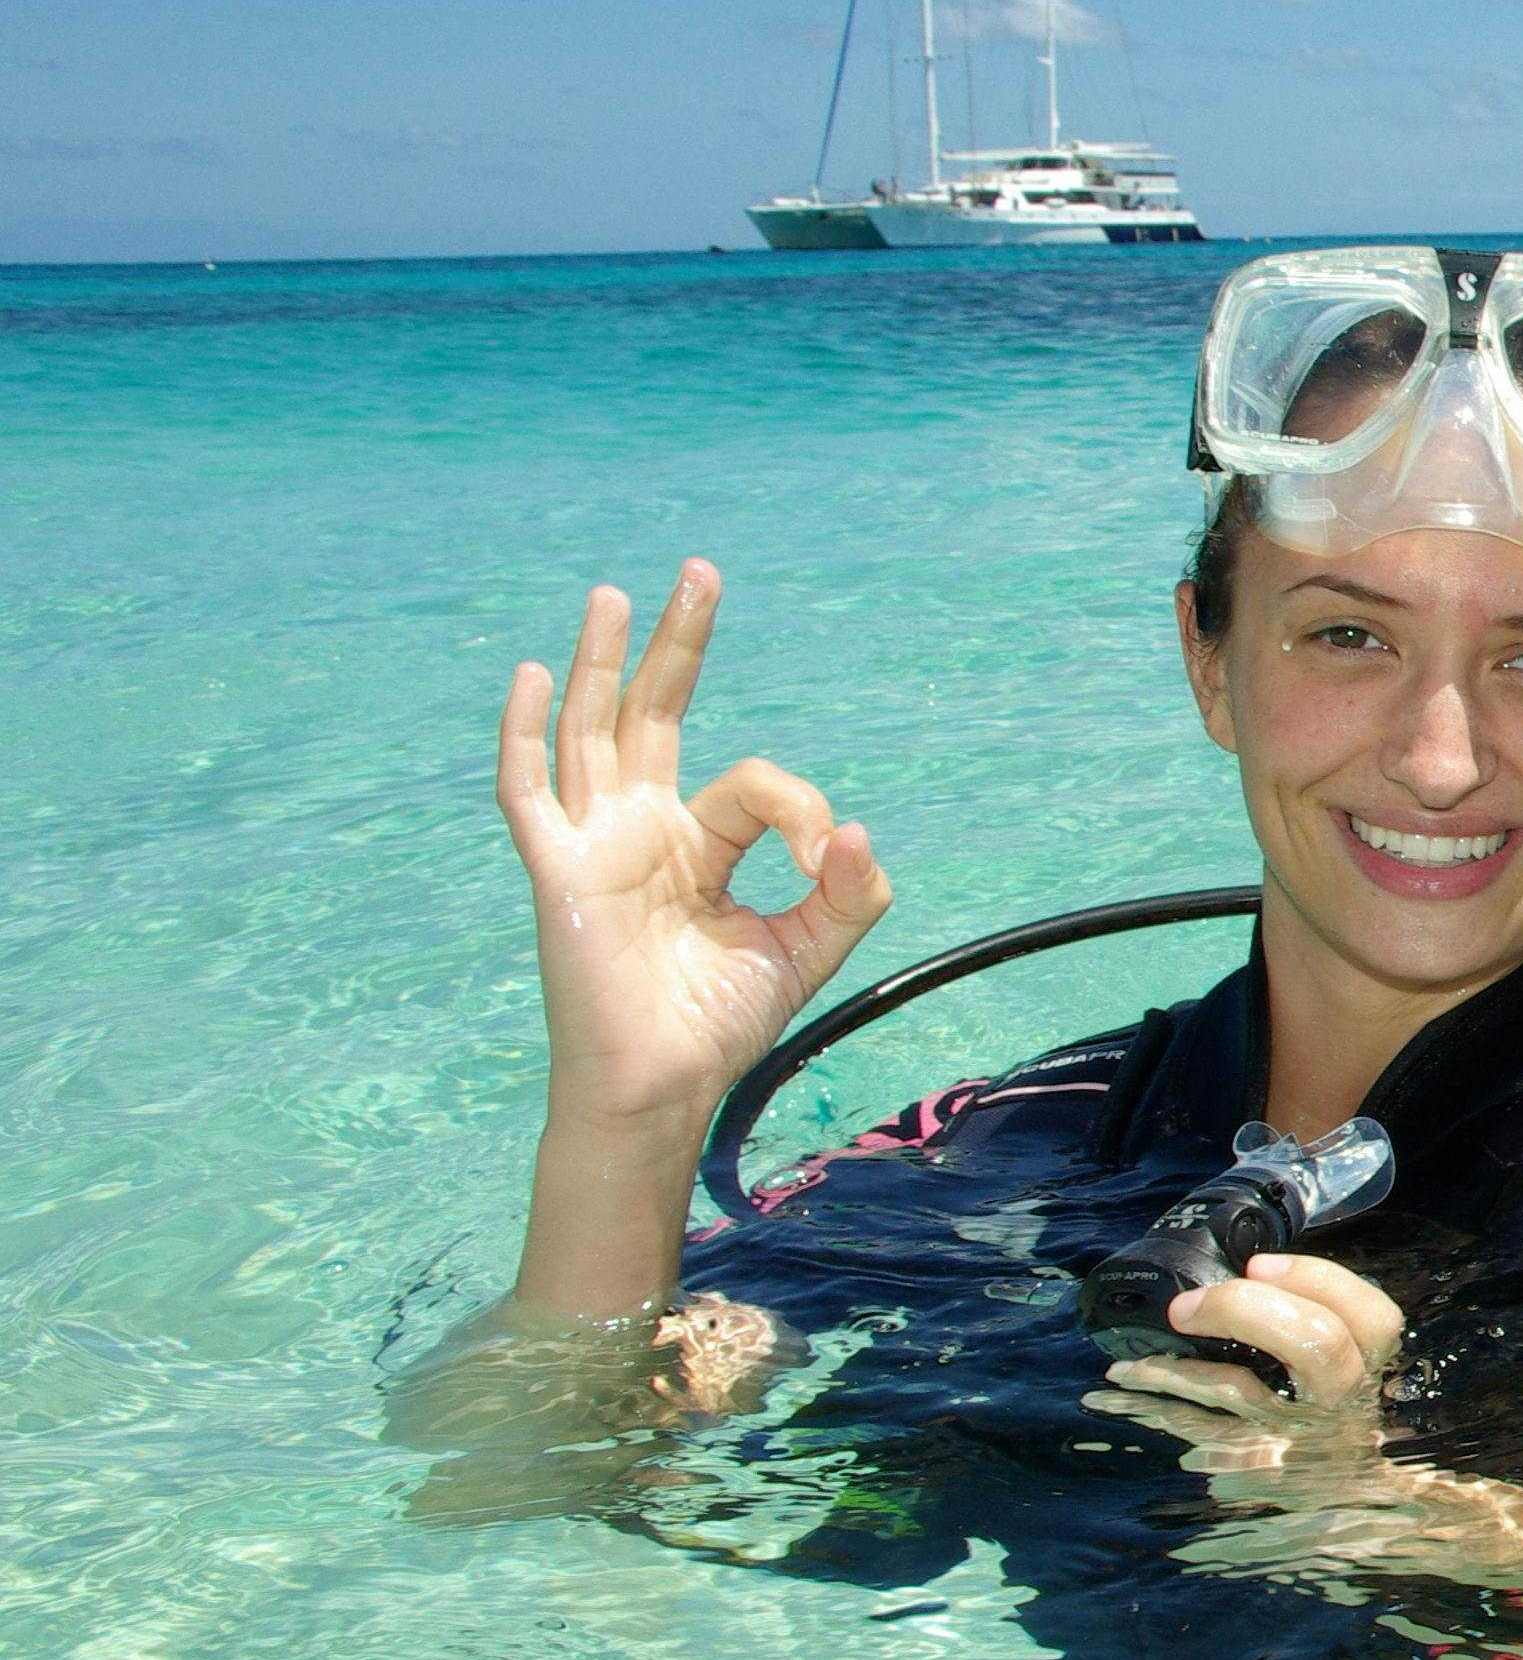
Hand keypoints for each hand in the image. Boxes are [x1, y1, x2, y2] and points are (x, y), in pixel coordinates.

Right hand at [497, 561, 890, 1137]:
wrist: (663, 1086)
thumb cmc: (717, 1024)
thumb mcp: (805, 949)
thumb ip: (848, 894)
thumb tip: (860, 833)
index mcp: (697, 844)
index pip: (755, 785)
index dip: (804, 810)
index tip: (830, 863)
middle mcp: (641, 830)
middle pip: (654, 713)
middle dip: (679, 644)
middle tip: (701, 573)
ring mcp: (594, 844)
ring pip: (593, 731)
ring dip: (604, 662)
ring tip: (615, 594)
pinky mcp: (558, 871)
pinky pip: (529, 792)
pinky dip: (526, 734)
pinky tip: (533, 677)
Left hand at [1085, 1252, 1405, 1466]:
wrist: (1345, 1499)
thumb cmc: (1330, 1416)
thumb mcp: (1345, 1372)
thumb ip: (1312, 1325)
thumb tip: (1244, 1277)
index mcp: (1367, 1368)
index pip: (1370, 1316)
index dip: (1312, 1279)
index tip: (1255, 1266)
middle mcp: (1342, 1403)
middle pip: (1316, 1341)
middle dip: (1243, 1307)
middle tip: (1186, 1308)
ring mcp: (1301, 1437)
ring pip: (1237, 1390)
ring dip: (1170, 1369)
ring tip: (1126, 1361)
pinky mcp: (1259, 1467)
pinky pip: (1198, 1430)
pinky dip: (1153, 1408)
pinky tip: (1117, 1396)